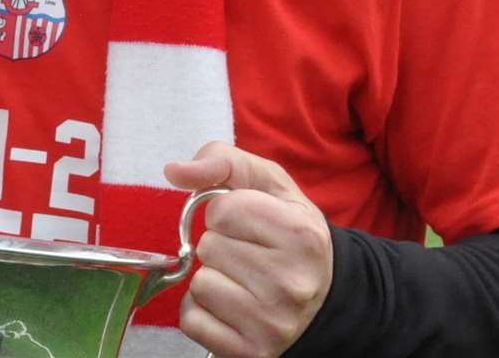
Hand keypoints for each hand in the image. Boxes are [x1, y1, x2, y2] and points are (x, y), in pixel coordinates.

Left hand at [165, 142, 332, 357]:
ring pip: (200, 285)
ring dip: (213, 278)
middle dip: (220, 244)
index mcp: (301, 235)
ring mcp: (274, 323)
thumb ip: (220, 161)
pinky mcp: (253, 352)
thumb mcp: (267, 183)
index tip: (249, 223)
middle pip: (208, 247)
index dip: (226, 211)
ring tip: (244, 280)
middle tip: (249, 254)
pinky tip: (233, 306)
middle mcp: (292, 283)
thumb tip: (174, 171)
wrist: (325, 296)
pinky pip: (193, 320)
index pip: (222, 210)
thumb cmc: (286, 232)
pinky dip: (203, 311)